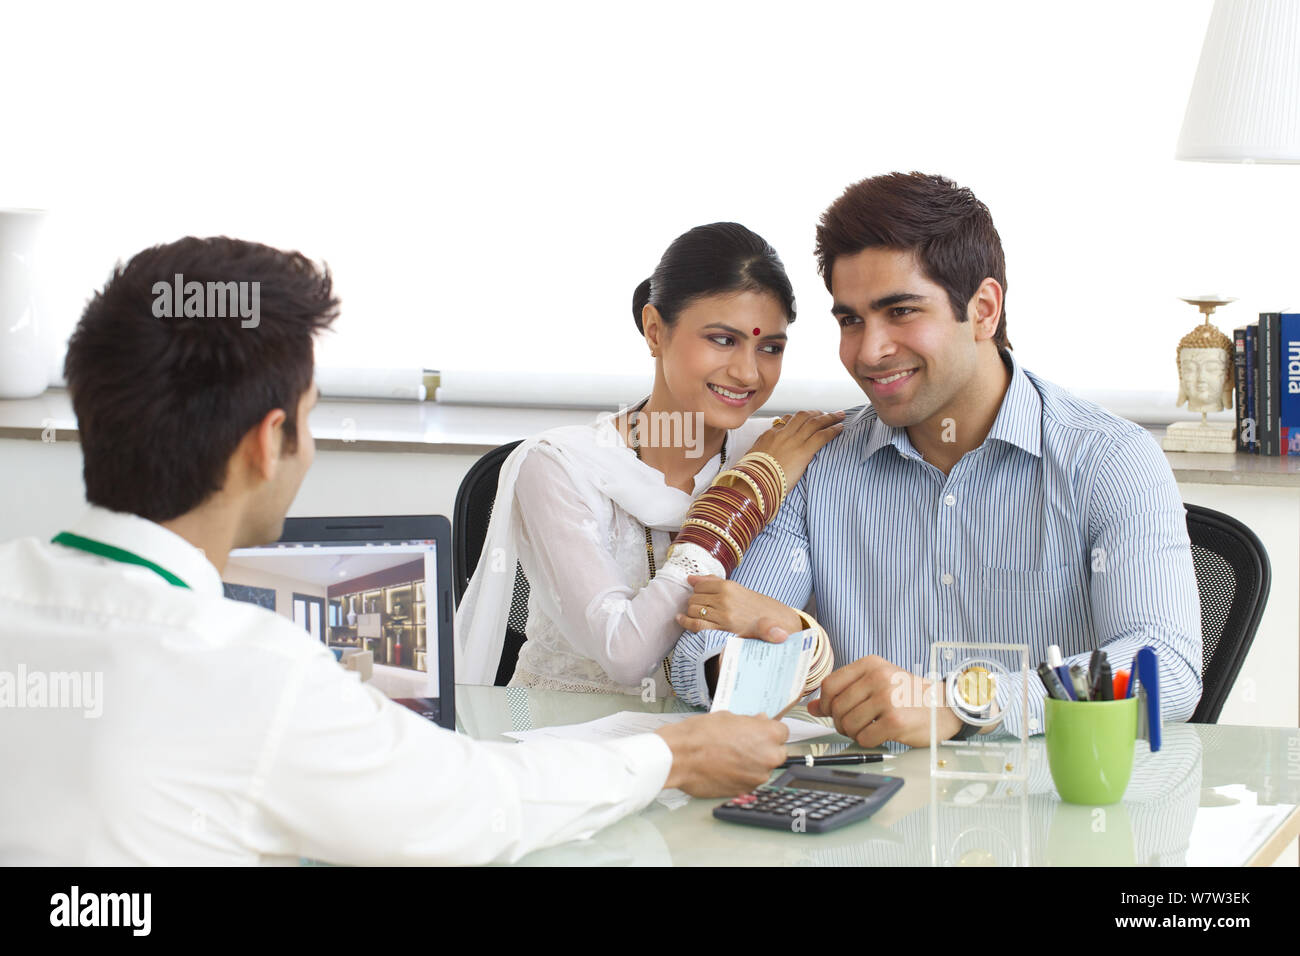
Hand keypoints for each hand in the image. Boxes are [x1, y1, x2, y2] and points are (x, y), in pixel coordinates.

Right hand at [655, 711, 788, 796]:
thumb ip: (750, 722)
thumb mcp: (728, 717)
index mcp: (768, 734)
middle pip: (778, 752)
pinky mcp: (745, 790)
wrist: (680, 757)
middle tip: (744, 744)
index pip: (782, 732)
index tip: (760, 732)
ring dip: (753, 764)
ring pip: (764, 769)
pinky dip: (742, 776)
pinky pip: (750, 781)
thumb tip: (761, 722)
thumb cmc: (700, 734)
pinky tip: (725, 768)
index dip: (769, 731)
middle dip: (765, 748)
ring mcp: (758, 777)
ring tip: (730, 757)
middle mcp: (768, 757)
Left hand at [676, 576, 801, 638]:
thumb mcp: (735, 588)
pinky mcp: (722, 629)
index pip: (700, 585)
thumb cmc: (752, 605)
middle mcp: (725, 599)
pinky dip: (686, 622)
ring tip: (694, 613)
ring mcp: (723, 615)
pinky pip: (697, 624)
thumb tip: (691, 578)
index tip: (699, 595)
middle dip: (693, 602)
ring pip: (694, 610)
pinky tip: (681, 619)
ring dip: (690, 612)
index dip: (696, 591)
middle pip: (695, 598)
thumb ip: (712, 582)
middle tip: (699, 606)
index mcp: (729, 586)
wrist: (773, 621)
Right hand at [747, 409, 845, 489]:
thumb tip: (762, 454)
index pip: (787, 421)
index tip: (807, 419)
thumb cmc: (750, 476)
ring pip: (815, 422)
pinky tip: (840, 428)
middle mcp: (782, 434)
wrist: (752, 483)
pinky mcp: (803, 451)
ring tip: (840, 416)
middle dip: (816, 413)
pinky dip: (833, 430)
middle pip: (803, 416)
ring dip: (829, 417)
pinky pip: (822, 436)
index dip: (799, 419)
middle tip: (826, 414)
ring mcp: (793, 441)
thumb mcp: (751, 459)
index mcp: (769, 435)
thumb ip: (760, 452)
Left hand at [806, 655, 961, 747]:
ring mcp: (887, 698)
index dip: (825, 703)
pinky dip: (867, 741)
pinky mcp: (895, 721)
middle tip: (854, 724)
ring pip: (848, 724)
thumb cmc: (908, 695)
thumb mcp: (877, 684)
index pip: (830, 684)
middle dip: (839, 721)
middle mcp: (878, 677)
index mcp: (870, 665)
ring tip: (868, 728)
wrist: (944, 707)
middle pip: (836, 706)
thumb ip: (845, 692)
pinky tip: (879, 735)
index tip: (830, 711)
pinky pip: (864, 737)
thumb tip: (812, 706)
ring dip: (853, 732)